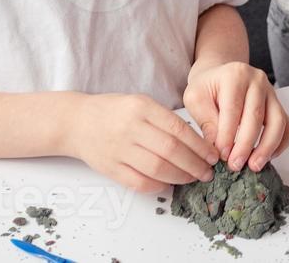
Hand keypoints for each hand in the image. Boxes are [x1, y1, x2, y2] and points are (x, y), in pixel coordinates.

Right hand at [64, 93, 219, 193]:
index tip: (211, 155)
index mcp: (141, 107)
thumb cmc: (113, 111)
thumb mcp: (139, 103)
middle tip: (207, 172)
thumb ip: (163, 119)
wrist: (76, 121)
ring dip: (181, 177)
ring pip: (158, 168)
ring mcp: (119, 149)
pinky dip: (158, 185)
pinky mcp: (110, 168)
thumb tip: (196, 143)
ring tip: (193, 178)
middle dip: (194, 164)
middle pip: (171, 150)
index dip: (199, 145)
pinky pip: (140, 182)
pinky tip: (169, 183)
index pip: (178, 128)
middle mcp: (130, 127)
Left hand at [184, 60, 288, 173]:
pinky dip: (280, 144)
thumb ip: (206, 121)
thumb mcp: (195, 98)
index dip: (227, 135)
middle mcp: (257, 81)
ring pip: (277, 122)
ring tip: (254, 166)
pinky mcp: (278, 105)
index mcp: (234, 75)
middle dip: (246, 145)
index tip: (221, 156)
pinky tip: (267, 158)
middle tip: (235, 165)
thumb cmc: (207, 88)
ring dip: (267, 147)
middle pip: (256, 116)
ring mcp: (271, 92)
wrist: (218, 76)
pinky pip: (287, 126)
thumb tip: (217, 149)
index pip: (233, 109)